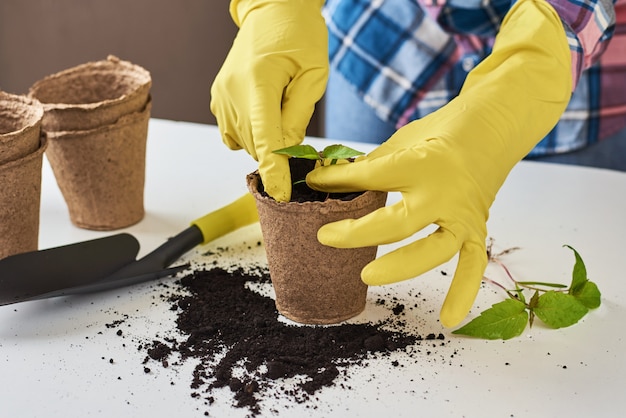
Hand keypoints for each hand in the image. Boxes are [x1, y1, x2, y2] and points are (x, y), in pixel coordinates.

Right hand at [210, 0, 327, 201]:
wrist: (272, 11)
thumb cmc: (299, 37)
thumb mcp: (313, 74)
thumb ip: (298, 116)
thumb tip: (287, 150)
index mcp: (258, 83)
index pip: (265, 139)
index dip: (274, 171)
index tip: (281, 195)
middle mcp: (232, 92)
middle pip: (256, 144)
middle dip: (279, 148)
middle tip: (296, 123)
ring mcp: (220, 96)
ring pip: (244, 142)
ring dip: (265, 139)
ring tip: (279, 107)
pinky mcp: (217, 98)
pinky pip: (232, 133)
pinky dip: (250, 134)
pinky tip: (262, 114)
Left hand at [306, 0, 571, 326]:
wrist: (492, 130)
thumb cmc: (440, 134)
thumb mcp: (402, 141)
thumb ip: (370, 166)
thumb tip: (328, 183)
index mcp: (424, 163)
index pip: (373, 177)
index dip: (338, 181)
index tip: (313, 183)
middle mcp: (446, 194)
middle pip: (399, 223)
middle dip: (358, 233)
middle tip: (324, 237)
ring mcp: (464, 216)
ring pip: (434, 250)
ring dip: (400, 266)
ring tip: (365, 276)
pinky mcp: (477, 230)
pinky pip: (473, 265)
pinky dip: (463, 293)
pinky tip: (448, 320)